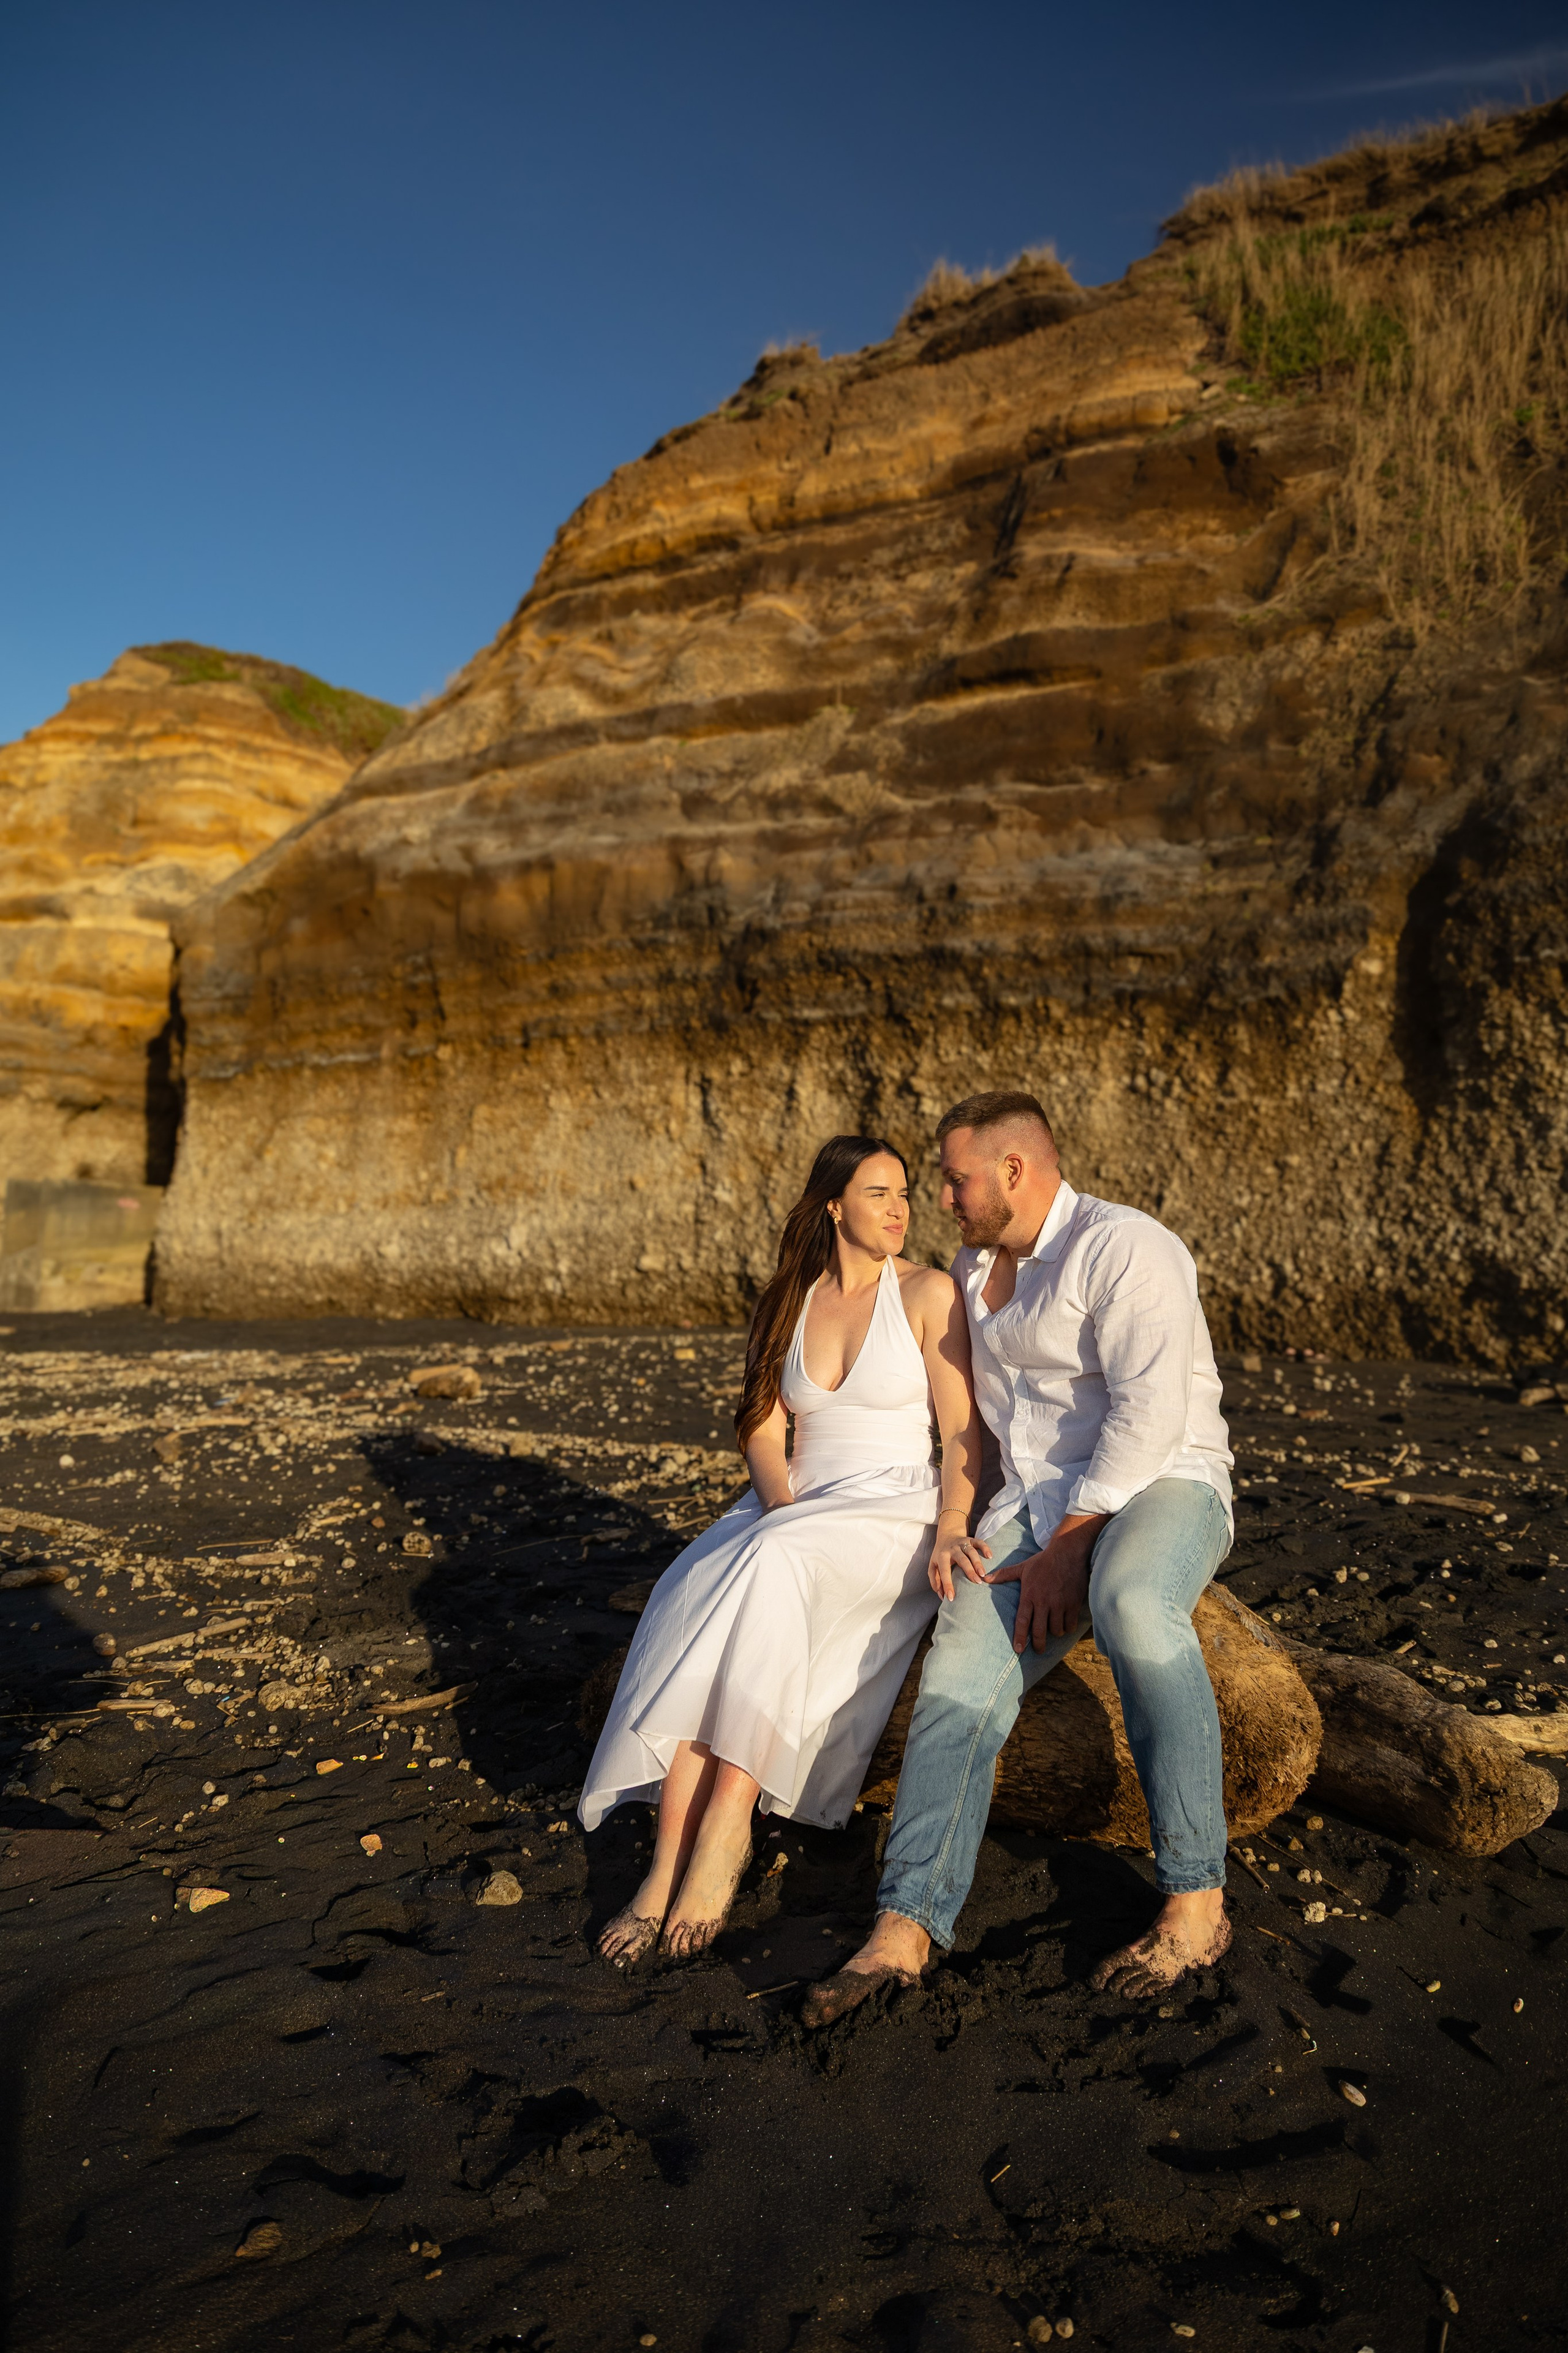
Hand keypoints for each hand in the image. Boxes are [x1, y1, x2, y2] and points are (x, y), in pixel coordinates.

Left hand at [928, 1526, 991, 1599]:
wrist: (946, 1535)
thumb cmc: (940, 1556)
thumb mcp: (933, 1567)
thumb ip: (935, 1581)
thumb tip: (941, 1596)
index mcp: (942, 1557)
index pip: (944, 1572)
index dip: (947, 1585)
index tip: (951, 1598)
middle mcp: (952, 1549)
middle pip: (962, 1560)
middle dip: (969, 1571)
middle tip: (977, 1582)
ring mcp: (962, 1543)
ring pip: (971, 1552)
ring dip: (978, 1562)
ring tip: (983, 1574)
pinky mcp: (971, 1539)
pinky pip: (979, 1542)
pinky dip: (985, 1548)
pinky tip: (990, 1556)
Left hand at [985, 1511, 1107, 1653]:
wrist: (1067, 1553)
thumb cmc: (1043, 1561)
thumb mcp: (1022, 1567)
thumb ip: (1004, 1575)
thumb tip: (985, 1578)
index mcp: (1029, 1595)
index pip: (1023, 1621)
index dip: (1020, 1637)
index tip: (1018, 1650)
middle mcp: (1044, 1602)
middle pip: (1040, 1631)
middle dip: (1039, 1645)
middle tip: (1038, 1650)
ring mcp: (1059, 1604)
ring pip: (1056, 1629)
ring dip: (1054, 1633)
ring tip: (1053, 1630)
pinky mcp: (1073, 1604)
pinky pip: (1070, 1624)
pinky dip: (1067, 1627)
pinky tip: (1065, 1625)